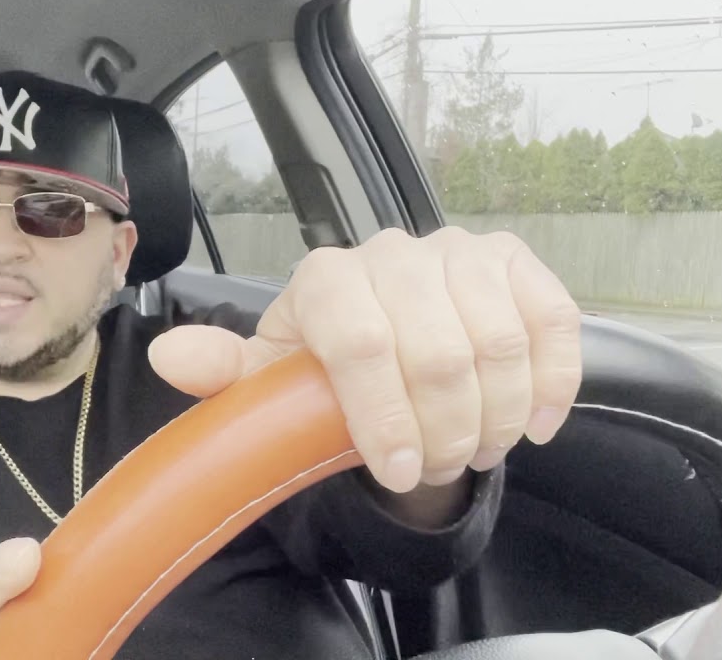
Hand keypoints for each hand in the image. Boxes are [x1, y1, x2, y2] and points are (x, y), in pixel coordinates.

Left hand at [148, 227, 582, 493]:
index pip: (363, 342)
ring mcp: (461, 251)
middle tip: (438, 467)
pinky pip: (552, 322)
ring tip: (475, 448)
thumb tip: (169, 355)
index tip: (397, 470)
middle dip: (445, 432)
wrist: (387, 343)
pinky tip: (535, 425)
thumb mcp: (271, 379)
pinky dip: (553, 384)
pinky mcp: (516, 263)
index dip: (384, 415)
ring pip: (501, 344)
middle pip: (441, 352)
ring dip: (498, 417)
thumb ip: (227, 372)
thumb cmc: (324, 367)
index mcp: (329, 278)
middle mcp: (395, 250)